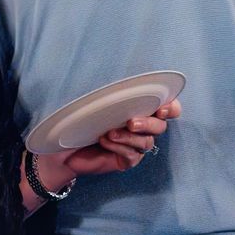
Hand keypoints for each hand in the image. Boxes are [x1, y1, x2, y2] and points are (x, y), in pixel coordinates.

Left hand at [44, 101, 181, 184]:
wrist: (62, 146)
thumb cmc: (79, 119)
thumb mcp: (94, 102)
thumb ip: (110, 92)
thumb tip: (113, 75)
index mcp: (140, 108)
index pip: (168, 108)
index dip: (171, 107)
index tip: (162, 108)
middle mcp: (142, 127)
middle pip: (160, 126)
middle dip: (149, 123)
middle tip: (131, 123)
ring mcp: (135, 145)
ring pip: (146, 142)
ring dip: (129, 137)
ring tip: (109, 133)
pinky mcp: (127, 160)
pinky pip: (133, 155)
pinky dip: (119, 147)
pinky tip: (105, 142)